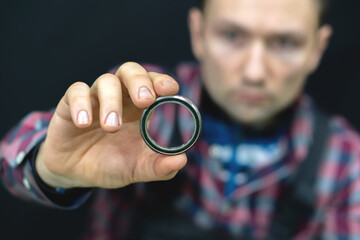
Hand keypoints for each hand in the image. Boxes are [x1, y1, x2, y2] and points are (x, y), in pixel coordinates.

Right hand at [36, 62, 186, 188]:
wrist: (75, 173)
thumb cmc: (110, 164)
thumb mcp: (136, 169)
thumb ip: (158, 167)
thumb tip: (181, 161)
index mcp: (138, 108)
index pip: (152, 83)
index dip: (161, 81)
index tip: (170, 89)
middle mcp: (119, 98)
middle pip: (130, 71)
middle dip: (140, 82)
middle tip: (144, 100)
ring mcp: (95, 99)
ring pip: (106, 81)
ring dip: (111, 101)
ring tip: (111, 127)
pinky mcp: (70, 105)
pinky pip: (75, 92)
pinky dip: (81, 103)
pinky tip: (83, 123)